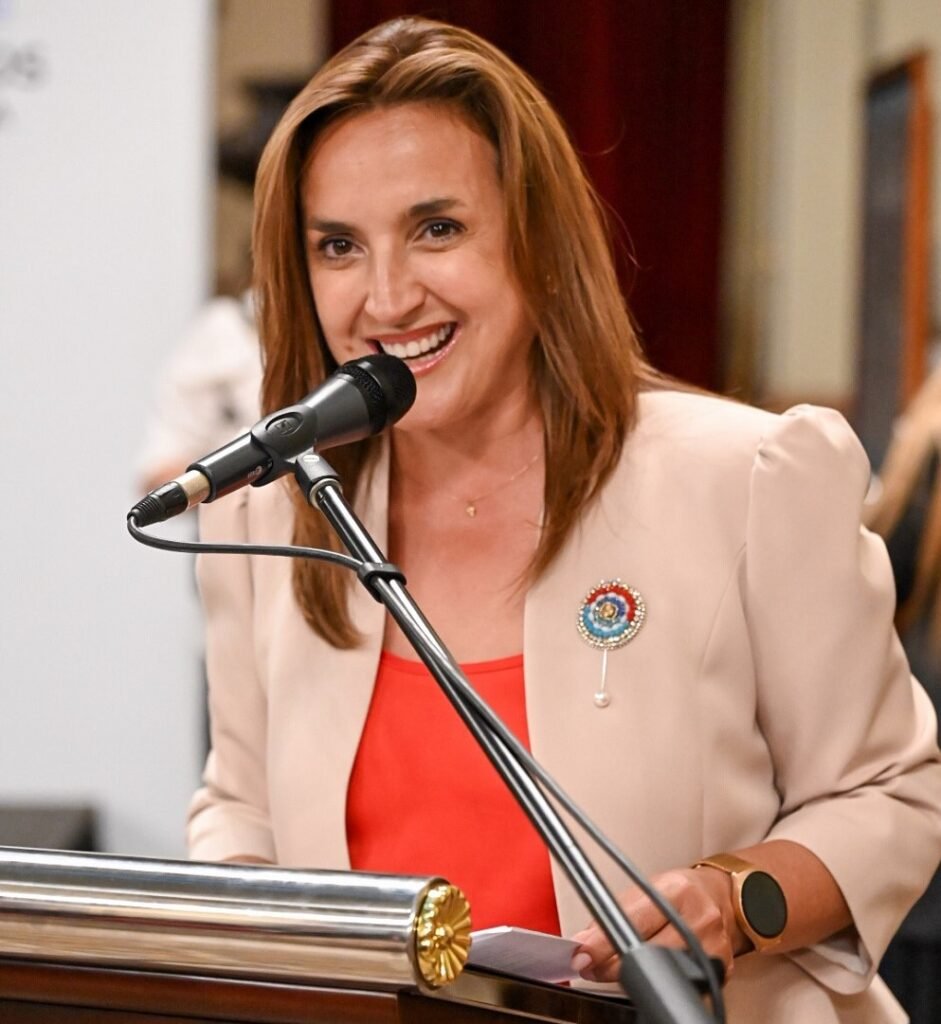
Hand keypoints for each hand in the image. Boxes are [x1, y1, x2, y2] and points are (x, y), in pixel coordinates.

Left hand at [570, 867, 741, 982]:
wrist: (716, 896)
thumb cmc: (677, 891)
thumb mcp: (643, 888)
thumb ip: (613, 914)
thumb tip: (583, 943)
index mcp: (676, 889)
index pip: (633, 921)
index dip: (604, 942)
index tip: (583, 954)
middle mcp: (699, 916)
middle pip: (646, 954)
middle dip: (612, 964)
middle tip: (593, 965)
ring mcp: (713, 945)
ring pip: (661, 973)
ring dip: (633, 975)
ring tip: (620, 965)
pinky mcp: (723, 968)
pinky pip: (681, 982)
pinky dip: (660, 979)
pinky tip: (654, 968)